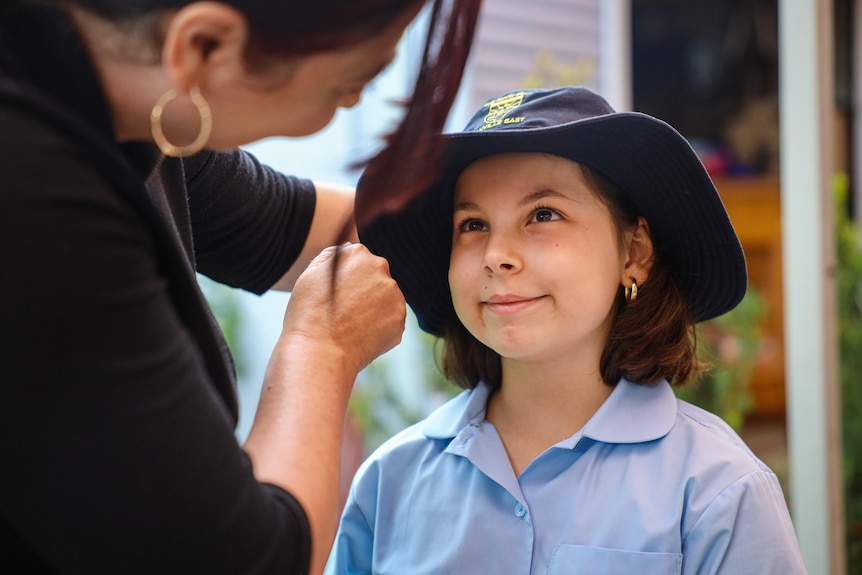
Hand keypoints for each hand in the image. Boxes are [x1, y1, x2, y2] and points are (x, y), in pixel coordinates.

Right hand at [281, 242, 405, 373]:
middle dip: (365, 291)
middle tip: (345, 311)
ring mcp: (393, 294)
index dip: (348, 278)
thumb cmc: (308, 314)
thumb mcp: (311, 274)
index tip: (338, 294)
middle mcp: (380, 268)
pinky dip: (380, 327)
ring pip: (386, 298)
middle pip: (376, 276)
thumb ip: (332, 256)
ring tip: (351, 325)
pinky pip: (391, 319)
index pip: (359, 259)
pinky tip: (361, 335)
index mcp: (358, 253)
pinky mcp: (400, 318)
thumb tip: (348, 248)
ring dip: (374, 308)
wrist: (320, 353)